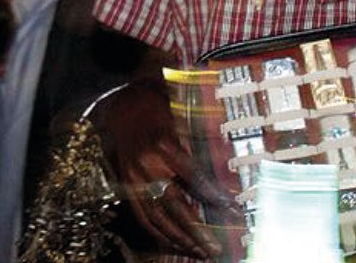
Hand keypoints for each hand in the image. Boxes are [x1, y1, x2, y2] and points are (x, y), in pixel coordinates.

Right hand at [95, 79, 221, 258]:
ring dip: (179, 238)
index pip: (194, 177)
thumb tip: (223, 178)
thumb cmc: (157, 110)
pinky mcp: (126, 185)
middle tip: (213, 248)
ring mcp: (134, 178)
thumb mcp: (180, 121)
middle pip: (174, 205)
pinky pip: (142, 215)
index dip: (214, 197)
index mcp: (164, 145)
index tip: (233, 212)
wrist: (122, 107)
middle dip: (196, 230)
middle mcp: (147, 165)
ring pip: (157, 216)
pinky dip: (158, 233)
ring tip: (198, 252)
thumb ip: (196, 149)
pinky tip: (174, 243)